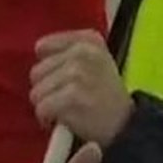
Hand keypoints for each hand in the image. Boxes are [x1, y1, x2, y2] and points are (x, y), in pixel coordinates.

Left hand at [30, 30, 133, 145]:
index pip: (44, 46)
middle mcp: (82, 51)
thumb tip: (40, 54)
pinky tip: (61, 120)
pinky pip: (42, 108)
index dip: (47, 66)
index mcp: (88, 40)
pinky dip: (47, 118)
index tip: (57, 78)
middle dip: (46, 89)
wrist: (125, 123)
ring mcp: (76, 72)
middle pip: (37, 72)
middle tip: (63, 99)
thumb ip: (70, 52)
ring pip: (36, 92)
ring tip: (64, 110)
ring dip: (46, 106)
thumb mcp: (97, 61)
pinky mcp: (72, 95)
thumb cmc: (106, 95)